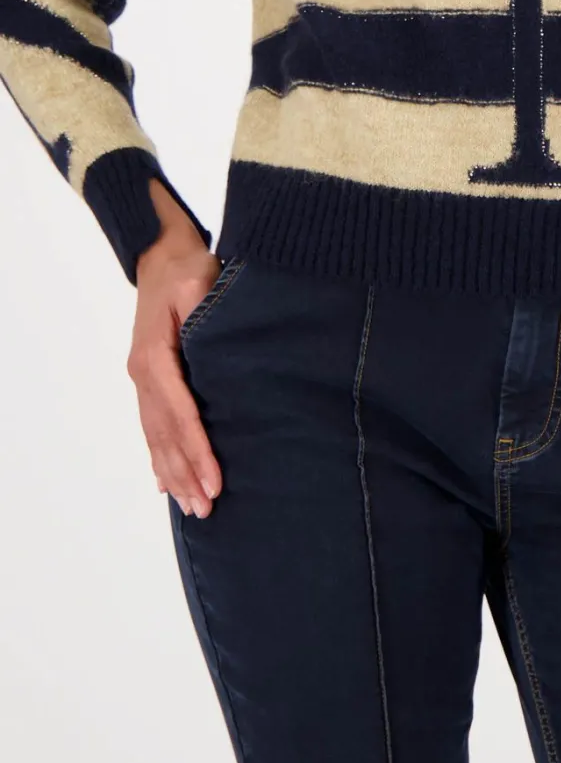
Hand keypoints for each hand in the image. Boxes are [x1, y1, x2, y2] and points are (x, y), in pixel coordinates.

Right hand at [126, 179, 223, 518]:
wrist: (161, 254)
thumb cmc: (186, 266)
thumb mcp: (199, 281)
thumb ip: (203, 312)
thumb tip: (209, 338)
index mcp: (155, 356)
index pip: (179, 413)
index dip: (198, 449)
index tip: (215, 479)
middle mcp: (144, 373)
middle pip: (165, 434)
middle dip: (187, 473)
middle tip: (207, 507)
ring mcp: (143, 378)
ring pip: (156, 435)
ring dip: (173, 472)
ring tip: (192, 506)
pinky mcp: (150, 378)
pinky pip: (153, 424)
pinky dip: (159, 455)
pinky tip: (166, 482)